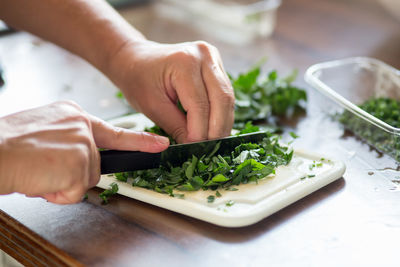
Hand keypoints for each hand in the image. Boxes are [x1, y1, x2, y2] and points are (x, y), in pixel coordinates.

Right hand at [0, 101, 168, 203]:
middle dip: (73, 174)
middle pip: (95, 163)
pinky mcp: (80, 162)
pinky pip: (75, 191)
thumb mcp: (44, 131)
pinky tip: (40, 179)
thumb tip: (77, 158)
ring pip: (86, 178)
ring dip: (62, 184)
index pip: (113, 131)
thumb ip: (68, 140)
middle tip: (48, 168)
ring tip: (39, 171)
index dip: (139, 142)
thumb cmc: (8, 145)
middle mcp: (82, 124)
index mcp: (73, 113)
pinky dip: (57, 193)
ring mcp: (84, 143)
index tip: (160, 145)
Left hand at [108, 40, 234, 142]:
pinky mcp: (216, 65)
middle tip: (209, 149)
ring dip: (222, 122)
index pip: (200, 105)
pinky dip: (221, 113)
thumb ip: (176, 127)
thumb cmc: (138, 79)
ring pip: (228, 97)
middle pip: (222, 99)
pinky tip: (214, 127)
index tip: (195, 150)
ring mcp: (212, 58)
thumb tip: (195, 146)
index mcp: (184, 62)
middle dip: (217, 129)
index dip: (200, 131)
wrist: (136, 59)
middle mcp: (204, 55)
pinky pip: (225, 93)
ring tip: (213, 141)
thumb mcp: (152, 106)